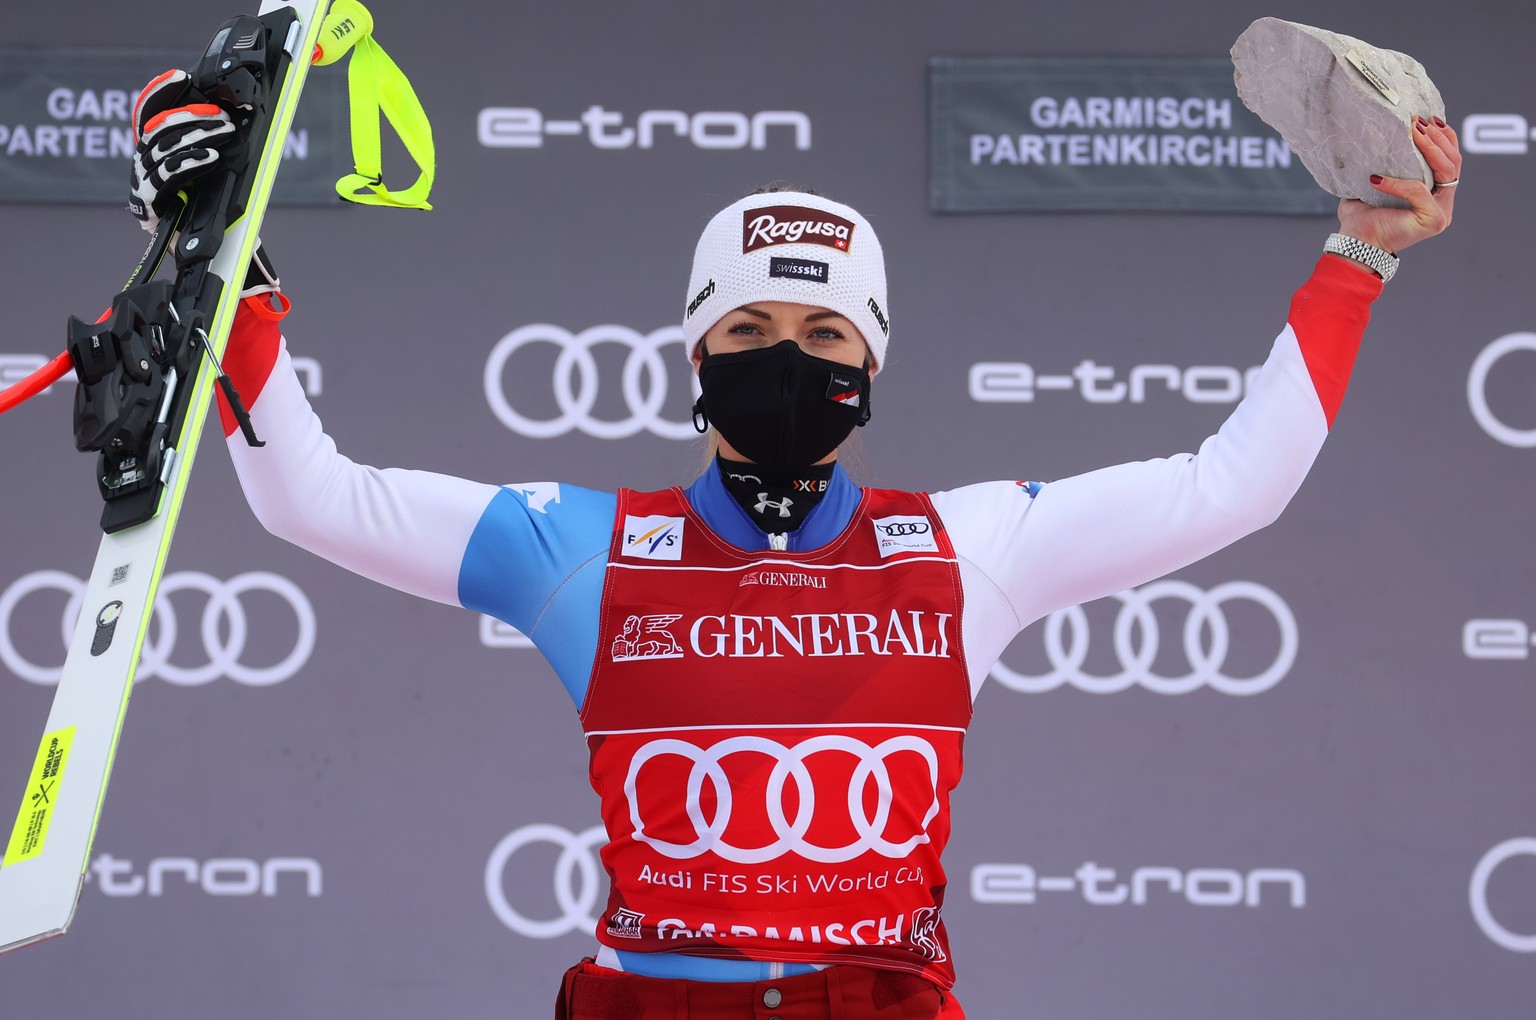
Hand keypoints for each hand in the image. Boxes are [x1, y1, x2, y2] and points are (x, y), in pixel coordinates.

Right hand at [127, 69, 239, 232]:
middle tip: (223, 116)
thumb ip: (210, 146)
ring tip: (224, 132)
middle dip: (193, 117)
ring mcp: (142, 181)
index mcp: (154, 151)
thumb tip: (230, 120)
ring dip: (198, 136)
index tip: (179, 77)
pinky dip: (190, 162)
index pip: (148, 113)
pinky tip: (210, 157)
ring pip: (164, 148)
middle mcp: (143, 162)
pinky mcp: (147, 202)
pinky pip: (166, 175)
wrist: (202, 251)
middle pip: (160, 128)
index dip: (159, 93)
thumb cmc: (206, 209)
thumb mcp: (211, 171)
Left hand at [1336, 115, 1460, 253]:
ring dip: (1430, 148)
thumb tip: (1381, 134)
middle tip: (1418, 122)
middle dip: (1437, 138)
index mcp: (1434, 194)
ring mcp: (1441, 212)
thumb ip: (1387, 164)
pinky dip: (1399, 182)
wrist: (1355, 244)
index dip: (1444, 137)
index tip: (1429, 118)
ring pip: (1446, 171)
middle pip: (1453, 162)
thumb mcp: (1376, 183)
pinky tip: (1377, 179)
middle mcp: (1443, 202)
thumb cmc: (1362, 216)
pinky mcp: (1433, 220)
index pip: (1450, 160)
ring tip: (1412, 133)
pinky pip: (1419, 190)